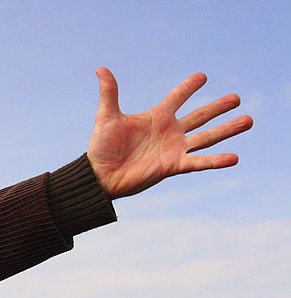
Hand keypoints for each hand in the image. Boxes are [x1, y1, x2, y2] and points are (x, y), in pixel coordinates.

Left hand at [87, 67, 252, 198]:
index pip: (178, 97)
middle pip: (199, 116)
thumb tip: (100, 68)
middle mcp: (169, 131)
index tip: (202, 76)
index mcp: (156, 117)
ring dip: (227, 129)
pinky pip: (198, 162)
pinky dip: (215, 161)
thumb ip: (109, 92)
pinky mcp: (173, 166)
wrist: (100, 176)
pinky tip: (234, 158)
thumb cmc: (102, 147)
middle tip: (236, 97)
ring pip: (206, 137)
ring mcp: (174, 148)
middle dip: (218, 107)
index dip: (189, 86)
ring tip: (248, 120)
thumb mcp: (107, 116)